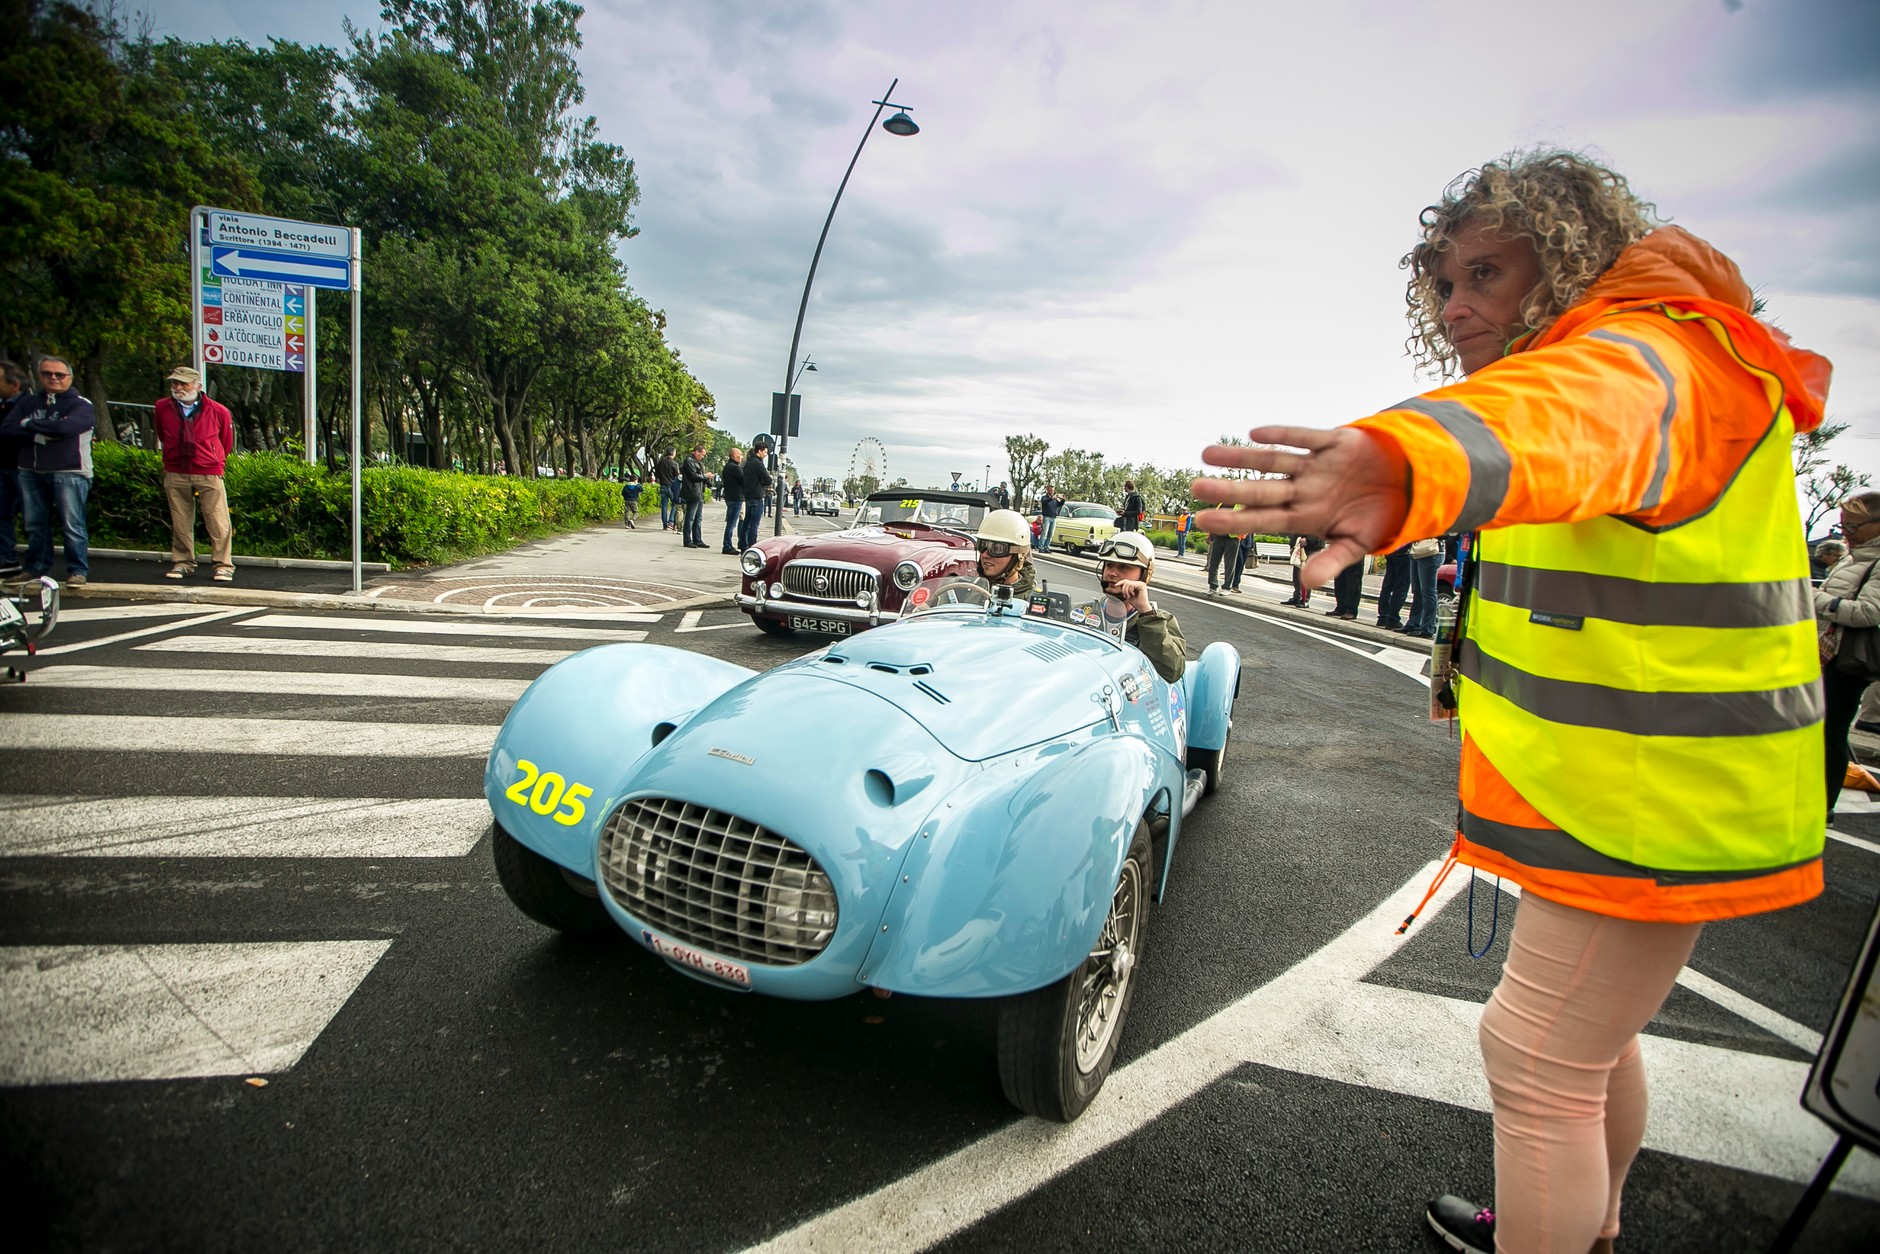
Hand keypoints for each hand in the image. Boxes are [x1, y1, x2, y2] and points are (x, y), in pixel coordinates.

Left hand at [1102, 576, 1151, 612]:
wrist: (1141, 607)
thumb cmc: (1136, 602)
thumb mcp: (1128, 594)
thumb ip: (1124, 589)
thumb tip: (1118, 584)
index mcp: (1136, 584)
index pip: (1126, 581)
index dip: (1120, 582)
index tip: (1115, 585)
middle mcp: (1139, 583)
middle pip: (1126, 581)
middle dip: (1123, 589)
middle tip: (1125, 596)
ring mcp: (1141, 583)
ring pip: (1128, 583)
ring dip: (1126, 591)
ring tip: (1128, 596)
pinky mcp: (1141, 585)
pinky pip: (1131, 585)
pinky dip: (1129, 591)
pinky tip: (1132, 595)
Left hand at [1191, 426, 1408, 588]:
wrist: (1411, 484)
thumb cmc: (1378, 515)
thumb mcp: (1357, 543)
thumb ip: (1331, 560)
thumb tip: (1307, 581)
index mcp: (1305, 515)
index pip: (1263, 518)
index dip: (1235, 518)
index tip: (1204, 520)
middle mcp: (1304, 489)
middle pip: (1260, 490)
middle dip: (1230, 489)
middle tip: (1196, 487)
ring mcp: (1316, 465)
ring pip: (1273, 460)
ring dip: (1242, 457)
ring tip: (1208, 454)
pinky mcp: (1335, 441)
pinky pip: (1305, 436)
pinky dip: (1283, 434)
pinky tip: (1256, 434)